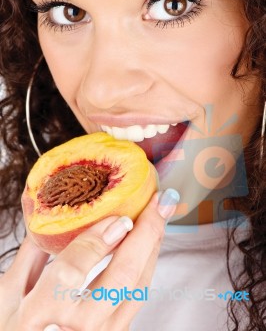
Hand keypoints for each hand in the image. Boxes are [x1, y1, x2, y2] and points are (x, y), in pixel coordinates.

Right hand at [0, 189, 178, 330]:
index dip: (97, 239)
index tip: (118, 215)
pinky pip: (137, 298)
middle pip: (121, 280)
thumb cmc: (11, 330)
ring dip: (152, 248)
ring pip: (137, 289)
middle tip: (160, 202)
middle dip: (145, 235)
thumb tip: (51, 215)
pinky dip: (146, 266)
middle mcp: (77, 329)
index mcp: (39, 314)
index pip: (73, 270)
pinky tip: (148, 245)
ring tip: (159, 216)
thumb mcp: (7, 295)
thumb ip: (30, 255)